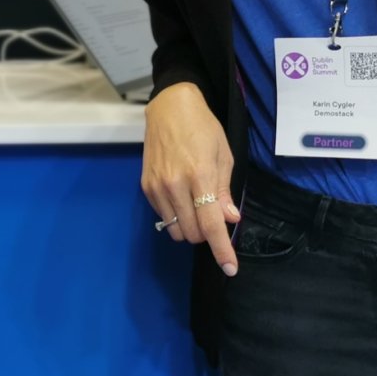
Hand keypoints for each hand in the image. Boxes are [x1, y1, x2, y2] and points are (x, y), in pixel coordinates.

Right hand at [142, 83, 240, 275]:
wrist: (170, 108)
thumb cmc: (203, 128)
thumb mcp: (223, 156)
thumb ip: (224, 191)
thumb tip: (230, 220)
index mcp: (200, 176)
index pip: (211, 224)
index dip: (221, 250)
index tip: (230, 267)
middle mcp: (175, 185)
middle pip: (192, 233)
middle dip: (207, 235)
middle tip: (214, 217)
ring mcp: (157, 187)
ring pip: (175, 230)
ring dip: (190, 228)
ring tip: (197, 208)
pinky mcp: (146, 187)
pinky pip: (163, 217)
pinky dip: (176, 217)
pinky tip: (182, 199)